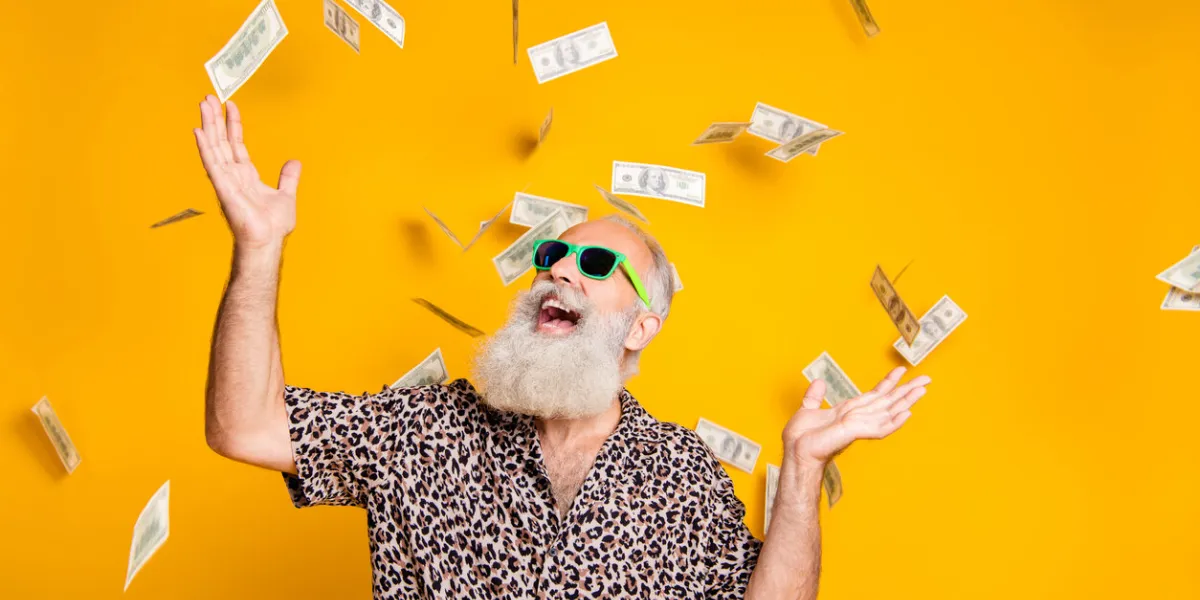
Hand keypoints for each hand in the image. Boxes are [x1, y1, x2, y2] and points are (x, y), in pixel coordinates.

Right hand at [193, 95, 300, 249]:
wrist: (268, 242)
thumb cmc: (272, 226)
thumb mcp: (286, 195)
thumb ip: (288, 178)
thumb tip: (295, 162)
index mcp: (246, 175)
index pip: (236, 144)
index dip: (233, 124)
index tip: (231, 105)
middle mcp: (233, 175)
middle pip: (221, 141)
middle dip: (215, 119)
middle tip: (209, 97)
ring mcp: (226, 180)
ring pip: (214, 147)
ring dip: (208, 125)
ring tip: (203, 104)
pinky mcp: (223, 188)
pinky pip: (212, 164)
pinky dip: (205, 147)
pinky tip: (198, 131)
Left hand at [782, 367, 929, 468]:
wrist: (796, 451)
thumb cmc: (801, 437)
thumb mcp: (807, 410)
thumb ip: (814, 396)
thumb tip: (819, 381)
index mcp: (850, 411)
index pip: (874, 394)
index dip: (888, 382)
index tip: (902, 369)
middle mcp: (858, 417)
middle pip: (888, 401)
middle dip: (907, 390)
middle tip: (927, 379)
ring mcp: (858, 425)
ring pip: (888, 411)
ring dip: (907, 401)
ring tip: (923, 390)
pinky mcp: (854, 432)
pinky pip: (879, 427)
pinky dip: (894, 421)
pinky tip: (908, 413)